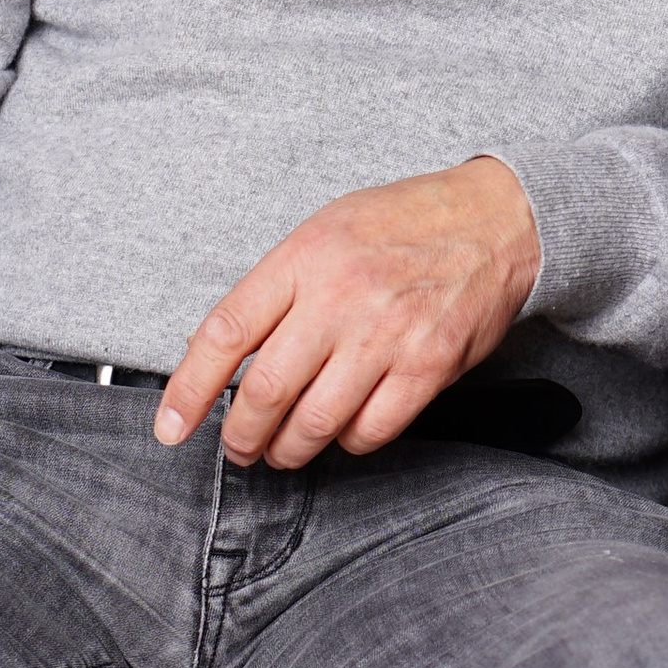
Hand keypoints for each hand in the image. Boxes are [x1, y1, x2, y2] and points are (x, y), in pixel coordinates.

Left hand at [157, 158, 542, 468]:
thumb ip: (281, 288)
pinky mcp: (427, 366)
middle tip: (239, 447)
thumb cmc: (405, 223)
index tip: (170, 426)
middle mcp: (341, 295)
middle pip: (263, 392)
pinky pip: (369, 430)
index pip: (225, 332)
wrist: (497, 218)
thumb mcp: (328, 229)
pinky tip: (344, 431)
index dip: (188, 389)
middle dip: (240, 436)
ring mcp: (386, 334)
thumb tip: (231, 358)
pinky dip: (348, 443)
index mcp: (306, 256)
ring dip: (288, 450)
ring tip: (284, 449)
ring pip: (313, 423)